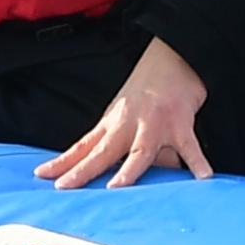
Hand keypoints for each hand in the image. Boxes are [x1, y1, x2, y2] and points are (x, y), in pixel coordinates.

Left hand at [36, 38, 214, 189]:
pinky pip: (190, 147)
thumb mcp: (123, 114)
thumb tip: (110, 175)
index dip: (62, 161)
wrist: (171, 57)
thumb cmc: (146, 90)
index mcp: (112, 123)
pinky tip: (203, 179)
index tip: (41, 175)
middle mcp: (128, 123)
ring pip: (140, 150)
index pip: (82, 146)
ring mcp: (154, 123)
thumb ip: (116, 144)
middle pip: (103, 150)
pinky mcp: (181, 123)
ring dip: (129, 169)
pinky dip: (197, 162)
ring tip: (117, 187)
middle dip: (83, 170)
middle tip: (66, 186)